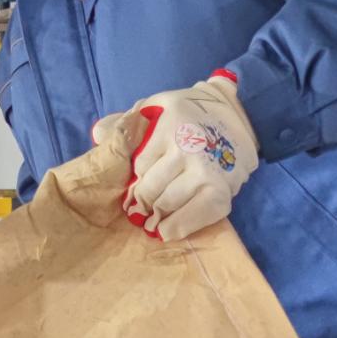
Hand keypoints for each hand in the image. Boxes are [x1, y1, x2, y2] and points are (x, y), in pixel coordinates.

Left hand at [95, 74, 256, 239]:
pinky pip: (192, 218)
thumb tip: (99, 136)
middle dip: (142, 201)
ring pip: (166, 205)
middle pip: (150, 189)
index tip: (137, 184)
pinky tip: (167, 230)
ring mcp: (205, 171)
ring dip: (156, 217)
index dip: (135, 178)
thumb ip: (126, 121)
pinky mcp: (220, 192)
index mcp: (168, 126)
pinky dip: (177, 228)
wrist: (237, 116)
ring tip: (151, 221)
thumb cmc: (188, 113)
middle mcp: (186, 147)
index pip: (138, 166)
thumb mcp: (156, 106)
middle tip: (140, 209)